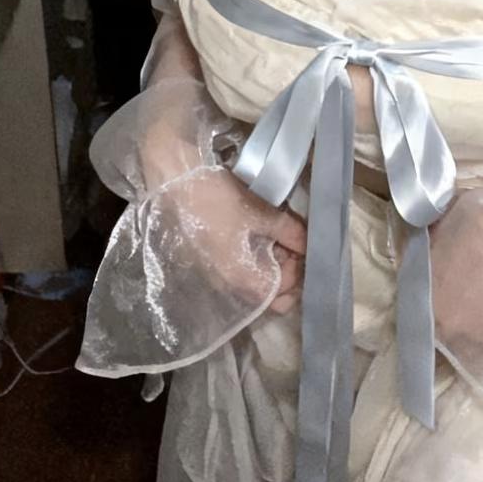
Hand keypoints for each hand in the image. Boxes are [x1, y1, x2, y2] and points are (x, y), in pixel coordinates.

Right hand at [141, 119, 306, 316]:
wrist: (174, 184)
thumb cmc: (217, 200)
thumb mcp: (260, 212)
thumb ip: (289, 232)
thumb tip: (309, 246)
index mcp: (243, 279)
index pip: (281, 297)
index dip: (298, 275)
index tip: (303, 249)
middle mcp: (230, 285)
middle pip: (269, 293)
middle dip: (288, 271)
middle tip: (295, 241)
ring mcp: (219, 274)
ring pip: (256, 280)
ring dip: (274, 262)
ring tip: (282, 232)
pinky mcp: (213, 259)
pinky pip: (243, 268)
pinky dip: (258, 256)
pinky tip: (264, 232)